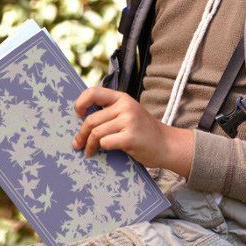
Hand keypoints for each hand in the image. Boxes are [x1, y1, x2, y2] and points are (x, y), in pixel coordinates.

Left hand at [71, 85, 191, 172]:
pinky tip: (104, 152)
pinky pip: (105, 143)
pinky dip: (102, 149)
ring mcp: (129, 121)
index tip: (78, 114)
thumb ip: (110, 112)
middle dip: (81, 134)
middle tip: (77, 144)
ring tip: (88, 152)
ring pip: (96, 133)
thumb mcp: (129, 113)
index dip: (81, 102)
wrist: (167, 144)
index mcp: (122, 98)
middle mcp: (125, 106)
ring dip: (89, 145)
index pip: (94, 92)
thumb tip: (81, 119)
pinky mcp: (130, 137)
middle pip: (91, 119)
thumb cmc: (143, 131)